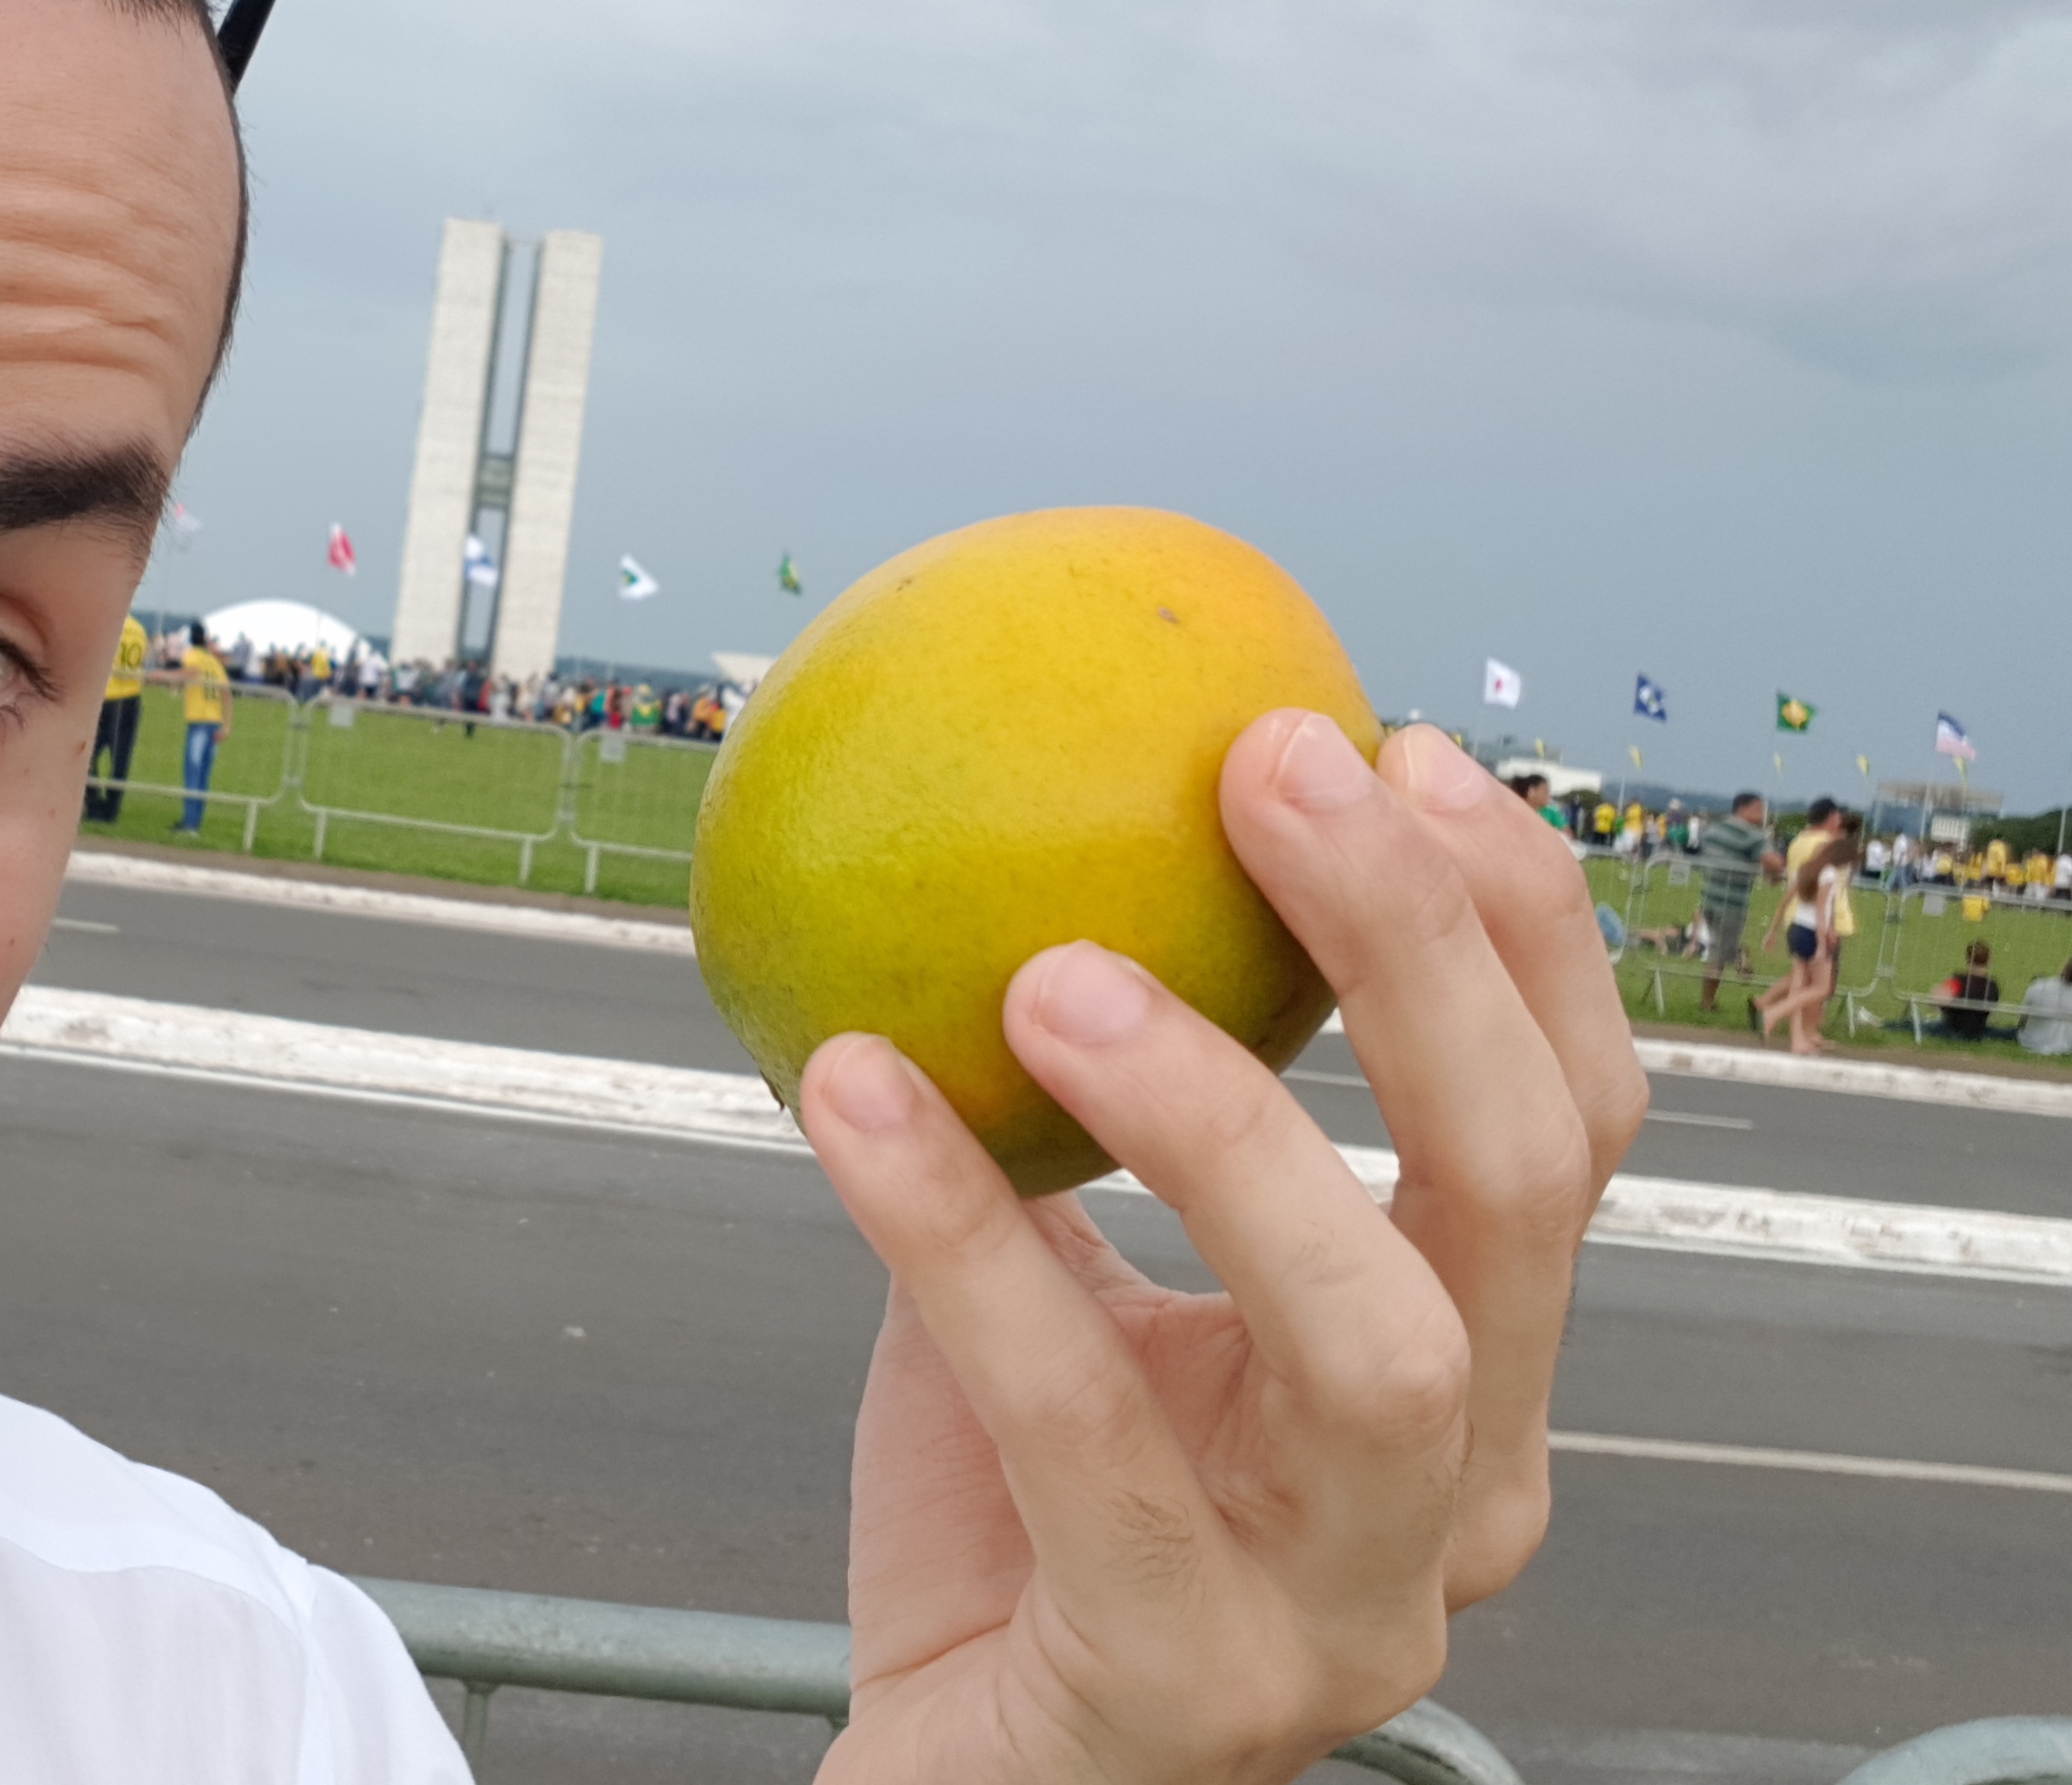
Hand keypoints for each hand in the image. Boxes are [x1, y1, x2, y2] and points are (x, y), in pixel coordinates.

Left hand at [798, 714, 1646, 1784]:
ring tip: (1054, 966)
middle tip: (1270, 764)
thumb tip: (1032, 804)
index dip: (1518, 927)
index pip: (1568, 1127)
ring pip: (1375, 1342)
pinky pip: (1082, 1433)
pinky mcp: (1187, 1682)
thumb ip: (1100, 1093)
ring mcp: (1350, 1611)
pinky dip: (961, 1240)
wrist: (950, 1761)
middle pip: (1526, 1194)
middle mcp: (1462, 1491)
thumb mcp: (1082, 1258)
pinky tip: (849, 1089)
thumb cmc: (1017, 1492)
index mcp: (1473, 1370)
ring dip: (1226, 1120)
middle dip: (1425, 956)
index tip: (1398, 736)